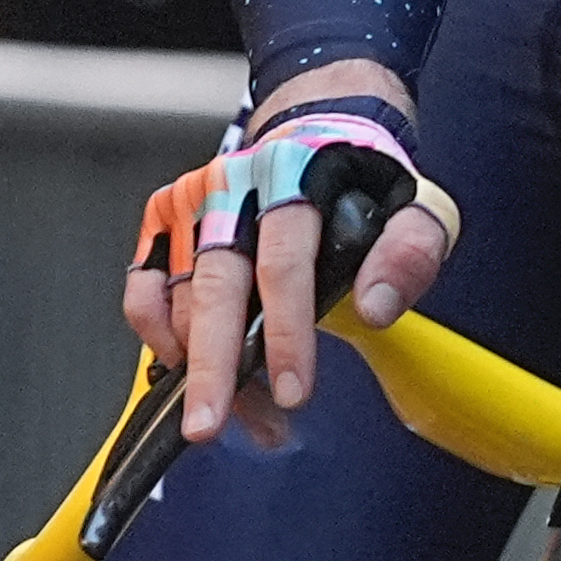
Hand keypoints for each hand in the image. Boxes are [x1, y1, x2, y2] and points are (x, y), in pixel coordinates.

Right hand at [121, 86, 456, 445]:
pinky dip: (158, 336)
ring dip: (202, 368)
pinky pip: (144, 290)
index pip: (284, 262)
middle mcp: (233, 186)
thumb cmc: (364, 184)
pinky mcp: (163, 221)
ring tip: (237, 415)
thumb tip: (376, 309)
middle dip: (211, 365)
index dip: (288, 332)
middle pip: (216, 285)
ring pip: (181, 300)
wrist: (318, 135)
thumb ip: (410, 254)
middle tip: (209, 424)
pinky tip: (188, 369)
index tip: (294, 392)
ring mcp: (192, 204)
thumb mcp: (416, 209)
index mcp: (297, 176)